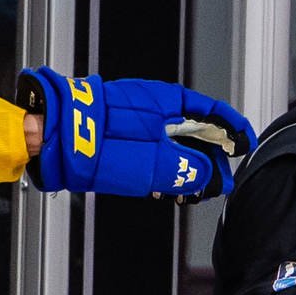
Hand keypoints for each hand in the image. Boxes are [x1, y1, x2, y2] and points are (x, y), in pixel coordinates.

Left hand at [17, 68, 256, 202]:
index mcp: (168, 101)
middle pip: (196, 129)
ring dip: (188, 166)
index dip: (234, 132)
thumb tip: (209, 177)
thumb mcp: (154, 163)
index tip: (246, 148)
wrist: (49, 137)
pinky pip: (155, 146)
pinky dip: (167, 166)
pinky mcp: (121, 130)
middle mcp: (154, 104)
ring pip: (175, 140)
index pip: (214, 112)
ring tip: (189, 193)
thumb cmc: (97, 143)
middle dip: (211, 159)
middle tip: (217, 185)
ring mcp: (136, 116)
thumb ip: (188, 170)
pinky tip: (165, 187)